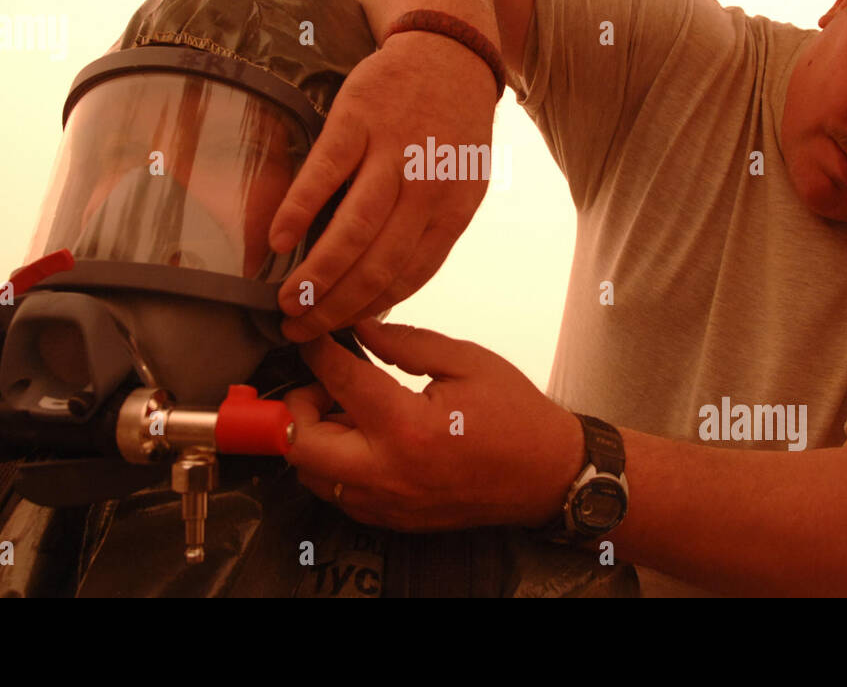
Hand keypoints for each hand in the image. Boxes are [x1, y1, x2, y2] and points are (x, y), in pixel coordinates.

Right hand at [268, 34, 497, 342]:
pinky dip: (299, 211)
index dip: (371, 309)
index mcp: (455, 208)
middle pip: (379, 264)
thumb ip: (430, 231)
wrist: (447, 48)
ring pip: (355, 230)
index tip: (339, 331)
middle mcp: (427, 186)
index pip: (411, 276)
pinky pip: (325, 174)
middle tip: (300, 331)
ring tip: (286, 301)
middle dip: (336, 308)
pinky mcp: (358, 119)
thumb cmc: (450, 126)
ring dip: (317, 274)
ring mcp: (393, 152)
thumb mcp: (462, 182)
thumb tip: (387, 287)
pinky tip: (275, 240)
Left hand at [282, 318, 583, 531]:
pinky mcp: (392, 519)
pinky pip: (338, 494)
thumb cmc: (515, 417)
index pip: (338, 380)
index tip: (312, 334)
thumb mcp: (467, 361)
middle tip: (321, 382)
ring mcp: (387, 502)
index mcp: (408, 427)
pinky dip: (334, 464)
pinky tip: (362, 437)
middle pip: (301, 443)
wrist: (547, 475)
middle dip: (299, 404)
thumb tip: (359, 327)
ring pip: (312, 474)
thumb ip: (406, 342)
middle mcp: (388, 473)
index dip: (317, 350)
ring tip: (345, 410)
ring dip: (314, 437)